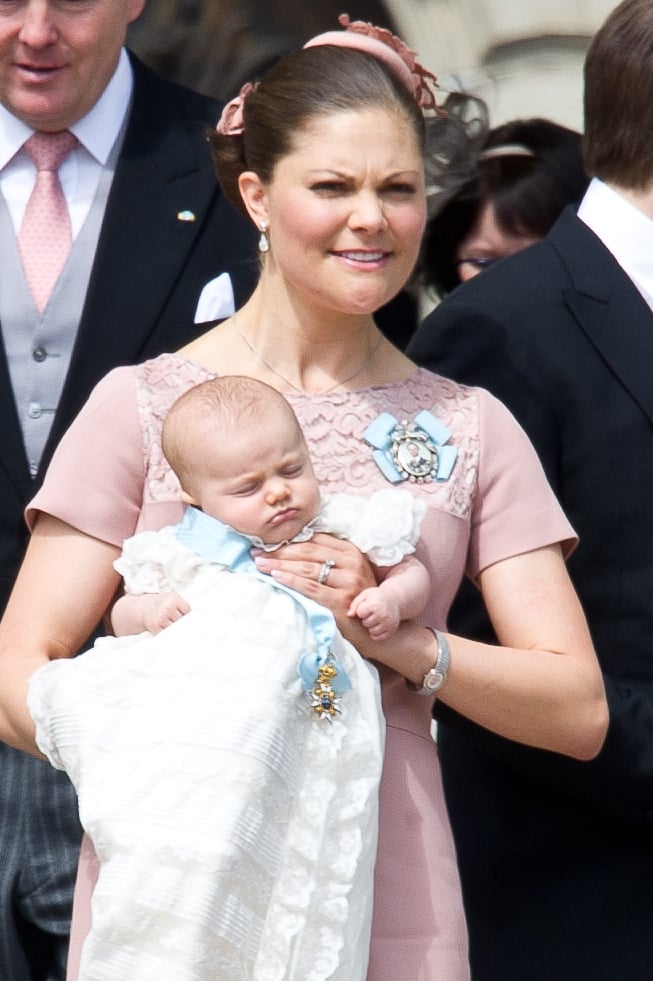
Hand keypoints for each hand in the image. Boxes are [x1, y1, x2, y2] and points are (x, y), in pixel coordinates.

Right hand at [113, 590, 190, 635]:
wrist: (145, 608)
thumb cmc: (163, 605)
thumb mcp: (173, 599)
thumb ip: (183, 607)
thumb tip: (193, 620)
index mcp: (173, 598)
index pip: (187, 610)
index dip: (184, 613)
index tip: (180, 613)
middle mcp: (167, 607)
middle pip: (181, 620)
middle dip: (179, 621)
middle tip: (172, 617)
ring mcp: (161, 617)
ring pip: (175, 627)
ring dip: (172, 627)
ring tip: (166, 621)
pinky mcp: (155, 626)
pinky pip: (166, 633)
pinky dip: (165, 632)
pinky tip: (161, 625)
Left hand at [253, 533, 375, 625]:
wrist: (371, 630)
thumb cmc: (352, 599)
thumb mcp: (346, 572)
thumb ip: (326, 558)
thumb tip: (287, 547)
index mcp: (351, 551)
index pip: (314, 539)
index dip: (289, 539)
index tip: (267, 542)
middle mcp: (352, 563)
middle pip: (307, 551)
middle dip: (279, 551)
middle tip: (257, 552)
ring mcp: (348, 582)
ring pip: (306, 568)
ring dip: (279, 564)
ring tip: (260, 564)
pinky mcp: (340, 601)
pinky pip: (310, 587)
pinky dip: (291, 580)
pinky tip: (276, 577)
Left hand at [349, 586, 400, 639]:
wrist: (395, 599)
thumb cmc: (376, 597)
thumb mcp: (365, 595)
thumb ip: (355, 604)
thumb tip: (349, 615)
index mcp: (375, 604)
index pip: (360, 613)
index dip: (361, 610)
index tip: (366, 606)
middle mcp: (383, 615)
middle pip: (365, 623)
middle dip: (366, 618)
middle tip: (372, 612)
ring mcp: (388, 624)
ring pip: (372, 631)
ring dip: (371, 626)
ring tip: (375, 618)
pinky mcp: (391, 631)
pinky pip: (378, 637)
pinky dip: (376, 633)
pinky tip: (379, 624)